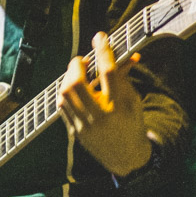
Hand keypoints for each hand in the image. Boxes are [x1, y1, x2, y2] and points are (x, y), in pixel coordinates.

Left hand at [57, 32, 151, 176]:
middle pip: (77, 83)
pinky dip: (65, 92)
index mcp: (119, 107)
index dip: (103, 51)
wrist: (126, 158)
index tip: (100, 37)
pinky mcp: (75, 131)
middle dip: (76, 65)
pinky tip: (73, 88)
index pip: (108, 72)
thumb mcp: (133, 101)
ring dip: (68, 77)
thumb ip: (125, 78)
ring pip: (65, 94)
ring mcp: (85, 125)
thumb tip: (127, 54)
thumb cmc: (132, 124)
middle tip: (82, 60)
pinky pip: (62, 106)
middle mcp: (100, 116)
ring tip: (78, 73)